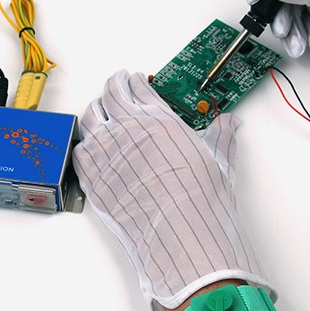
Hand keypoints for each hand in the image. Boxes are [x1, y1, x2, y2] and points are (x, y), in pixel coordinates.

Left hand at [72, 70, 273, 310]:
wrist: (178, 230)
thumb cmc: (199, 196)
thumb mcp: (218, 159)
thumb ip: (220, 136)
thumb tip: (228, 123)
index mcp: (157, 118)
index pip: (138, 87)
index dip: (134, 80)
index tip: (134, 79)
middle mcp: (126, 129)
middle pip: (110, 95)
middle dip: (113, 85)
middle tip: (115, 84)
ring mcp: (105, 152)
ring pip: (90, 118)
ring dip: (95, 110)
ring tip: (99, 110)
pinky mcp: (93, 177)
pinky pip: (81, 151)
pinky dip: (85, 144)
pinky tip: (90, 146)